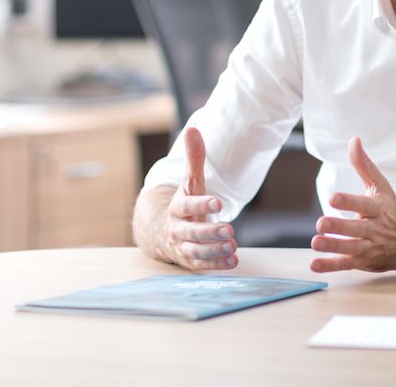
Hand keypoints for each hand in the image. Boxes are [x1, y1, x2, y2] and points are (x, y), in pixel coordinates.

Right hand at [163, 126, 237, 270]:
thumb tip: (193, 129)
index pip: (186, 206)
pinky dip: (217, 265)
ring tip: (232, 245)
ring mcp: (183, 247)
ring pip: (196, 251)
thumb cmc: (183, 204)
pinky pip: (202, 265)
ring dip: (214, 251)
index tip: (218, 201)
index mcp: (176, 207)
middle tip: (229, 229)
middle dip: (209, 231)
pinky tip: (234, 260)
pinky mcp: (190, 261)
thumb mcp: (190, 181)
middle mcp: (177, 229)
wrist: (162, 232)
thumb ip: (194, 158)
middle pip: (191, 232)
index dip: (201, 203)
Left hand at [309, 136, 395, 272]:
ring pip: (351, 248)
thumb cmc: (392, 210)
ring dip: (333, 246)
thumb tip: (353, 140)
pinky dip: (331, 265)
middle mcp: (375, 229)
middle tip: (321, 223)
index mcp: (378, 208)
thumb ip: (364, 166)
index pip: (363, 205)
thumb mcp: (381, 187)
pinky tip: (315, 264)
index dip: (349, 201)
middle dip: (339, 227)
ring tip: (316, 242)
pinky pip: (347, 264)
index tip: (333, 198)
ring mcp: (370, 247)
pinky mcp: (364, 261)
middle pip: (356, 229)